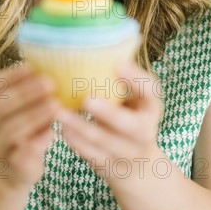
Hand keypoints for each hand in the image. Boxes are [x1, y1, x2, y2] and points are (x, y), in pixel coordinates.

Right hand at [0, 64, 61, 192]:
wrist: (13, 168)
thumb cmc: (27, 125)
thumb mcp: (28, 104)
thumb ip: (37, 87)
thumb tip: (62, 61)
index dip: (14, 74)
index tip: (34, 66)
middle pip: (1, 105)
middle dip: (27, 93)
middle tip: (51, 84)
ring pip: (10, 130)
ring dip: (35, 116)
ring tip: (56, 106)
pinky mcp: (12, 167)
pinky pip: (20, 156)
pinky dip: (36, 143)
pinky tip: (51, 133)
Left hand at [57, 62, 163, 207]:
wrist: (137, 164)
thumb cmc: (129, 115)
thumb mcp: (134, 97)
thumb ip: (121, 78)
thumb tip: (96, 42)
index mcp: (151, 106)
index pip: (151, 91)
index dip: (136, 79)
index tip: (118, 64)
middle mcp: (145, 131)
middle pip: (131, 125)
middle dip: (109, 113)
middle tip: (87, 98)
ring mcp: (128, 152)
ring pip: (104, 142)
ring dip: (80, 126)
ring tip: (59, 111)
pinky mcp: (109, 167)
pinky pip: (91, 156)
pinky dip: (75, 142)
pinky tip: (61, 128)